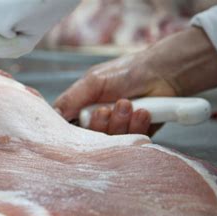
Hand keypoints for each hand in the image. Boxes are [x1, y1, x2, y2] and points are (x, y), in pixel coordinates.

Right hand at [54, 53, 176, 135]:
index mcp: (82, 110)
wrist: (163, 72)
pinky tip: (142, 112)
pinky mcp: (135, 138)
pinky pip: (130, 143)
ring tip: (127, 104)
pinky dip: (136, 127)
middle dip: (99, 125)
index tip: (79, 121)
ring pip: (109, 142)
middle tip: (106, 109)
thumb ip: (70, 99)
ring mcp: (116, 132)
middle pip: (88, 140)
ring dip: (119, 123)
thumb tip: (52, 115)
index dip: (71, 130)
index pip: (68, 128)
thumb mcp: (92, 81)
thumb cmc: (127, 72)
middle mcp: (98, 124)